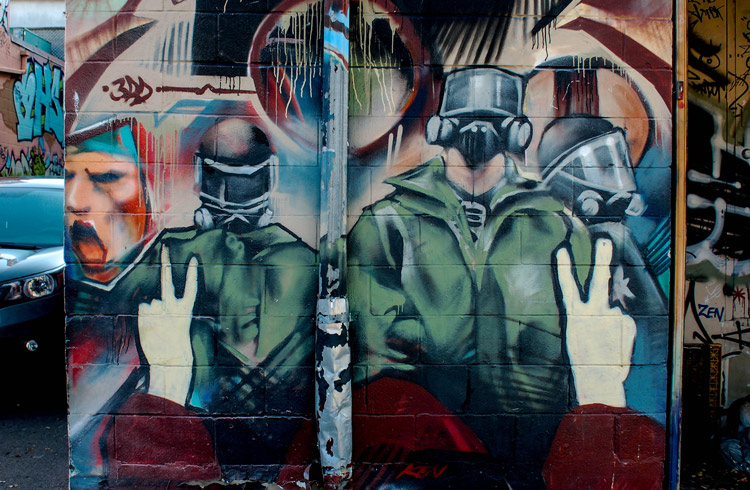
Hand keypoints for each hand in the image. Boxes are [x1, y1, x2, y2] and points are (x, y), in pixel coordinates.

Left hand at [138, 245, 197, 404]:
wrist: (170, 361)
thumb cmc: (174, 347)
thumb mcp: (176, 328)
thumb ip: (166, 311)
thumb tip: (150, 301)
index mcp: (186, 310)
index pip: (191, 287)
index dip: (192, 272)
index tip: (193, 258)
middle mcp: (173, 306)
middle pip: (167, 280)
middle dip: (166, 262)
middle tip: (165, 247)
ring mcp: (159, 310)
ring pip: (151, 302)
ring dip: (151, 312)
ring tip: (157, 327)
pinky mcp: (146, 315)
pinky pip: (142, 308)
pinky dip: (143, 316)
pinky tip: (150, 326)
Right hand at [556, 238, 635, 407]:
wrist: (598, 379)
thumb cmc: (585, 359)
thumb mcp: (580, 335)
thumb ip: (593, 316)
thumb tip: (614, 309)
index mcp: (574, 315)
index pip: (568, 287)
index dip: (563, 268)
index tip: (561, 250)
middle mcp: (593, 312)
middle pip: (598, 281)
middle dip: (601, 260)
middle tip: (604, 242)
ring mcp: (611, 316)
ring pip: (612, 306)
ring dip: (609, 317)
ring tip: (603, 315)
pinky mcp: (626, 322)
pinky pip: (623, 321)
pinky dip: (620, 330)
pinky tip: (614, 344)